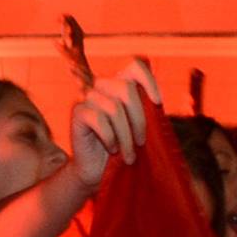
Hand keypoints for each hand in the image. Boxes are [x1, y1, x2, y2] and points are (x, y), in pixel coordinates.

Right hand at [69, 63, 159, 191]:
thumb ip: (146, 110)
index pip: (135, 67)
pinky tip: (111, 148)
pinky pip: (98, 119)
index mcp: (119, 84)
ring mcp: (87, 98)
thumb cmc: (122, 148)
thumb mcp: (139, 127)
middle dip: (139, 118)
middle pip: (126, 88)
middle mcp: (102, 86)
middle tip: (141, 142)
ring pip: (113, 107)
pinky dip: (109, 137)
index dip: (148, 80)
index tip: (158, 103)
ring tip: (129, 154)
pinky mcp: (77, 112)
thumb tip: (157, 102)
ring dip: (125, 135)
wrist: (98, 170)